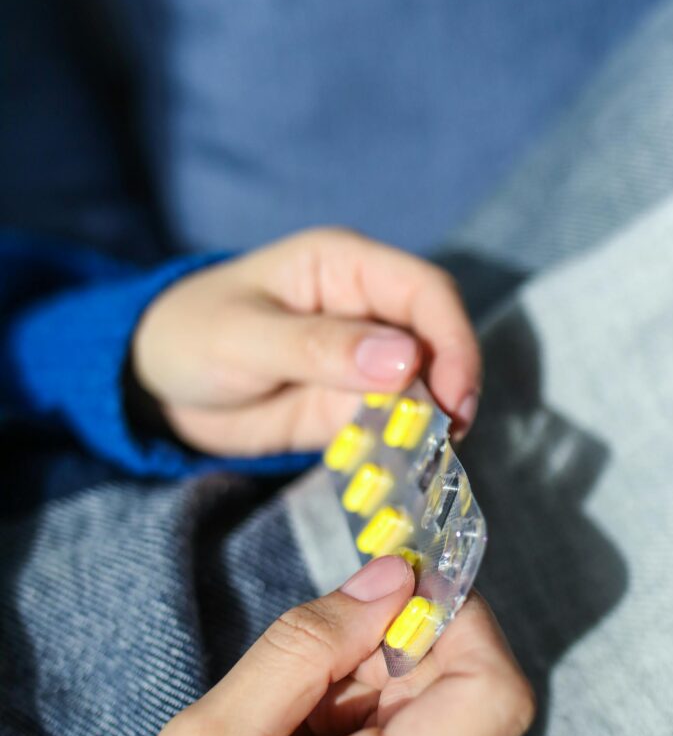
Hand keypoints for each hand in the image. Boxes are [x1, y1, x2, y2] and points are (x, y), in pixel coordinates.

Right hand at [63, 557, 533, 735]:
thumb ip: (303, 650)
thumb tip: (390, 578)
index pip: (492, 696)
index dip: (462, 621)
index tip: (400, 585)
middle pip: (460, 706)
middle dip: (396, 654)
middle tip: (307, 664)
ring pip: (432, 733)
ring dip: (371, 697)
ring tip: (283, 731)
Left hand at [132, 228, 480, 455]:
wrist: (154, 385)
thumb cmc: (188, 336)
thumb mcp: (243, 338)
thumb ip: (320, 346)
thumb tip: (406, 359)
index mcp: (344, 266)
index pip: (424, 291)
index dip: (452, 340)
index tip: (455, 396)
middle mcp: (365, 308)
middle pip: (437, 340)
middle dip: (450, 387)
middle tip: (447, 437)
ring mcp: (362, 361)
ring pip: (423, 388)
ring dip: (432, 423)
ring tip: (427, 460)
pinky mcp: (351, 405)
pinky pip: (393, 425)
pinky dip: (405, 447)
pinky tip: (402, 469)